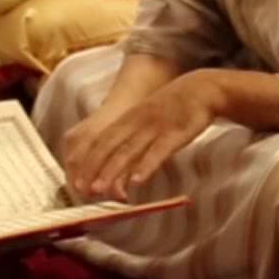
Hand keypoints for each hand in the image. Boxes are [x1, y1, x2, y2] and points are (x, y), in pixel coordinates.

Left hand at [62, 72, 218, 199]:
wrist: (202, 89)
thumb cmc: (175, 109)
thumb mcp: (149, 120)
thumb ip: (135, 142)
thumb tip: (121, 171)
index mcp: (129, 118)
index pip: (101, 141)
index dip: (87, 161)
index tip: (76, 181)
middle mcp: (137, 121)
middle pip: (109, 146)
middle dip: (93, 168)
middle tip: (82, 190)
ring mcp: (155, 127)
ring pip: (129, 150)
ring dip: (112, 170)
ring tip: (100, 189)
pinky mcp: (175, 133)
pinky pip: (158, 151)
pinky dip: (146, 166)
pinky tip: (137, 181)